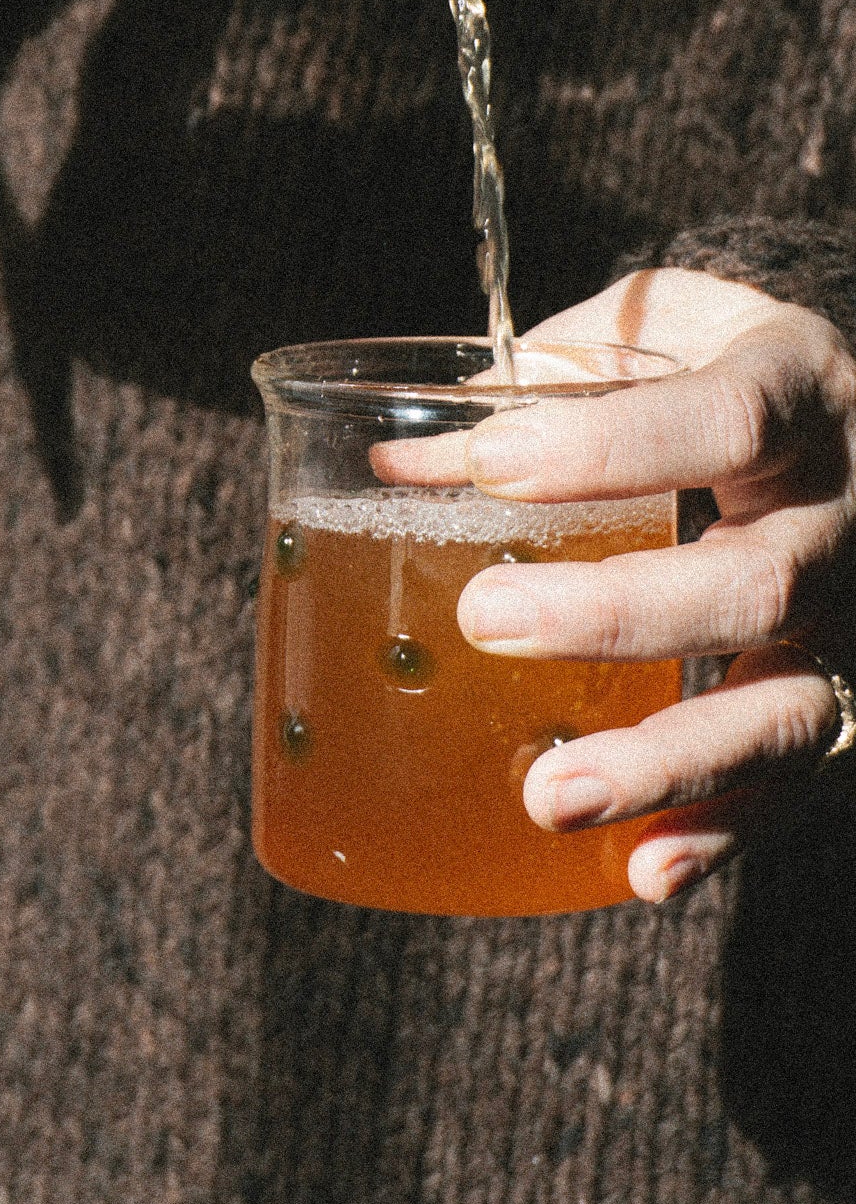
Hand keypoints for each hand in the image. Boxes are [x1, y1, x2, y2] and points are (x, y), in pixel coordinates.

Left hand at [375, 269, 855, 901]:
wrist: (843, 410)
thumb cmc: (714, 365)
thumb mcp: (648, 333)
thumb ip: (537, 385)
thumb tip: (394, 460)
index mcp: (794, 393)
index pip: (721, 421)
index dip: (609, 448)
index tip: (490, 464)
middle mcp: (839, 513)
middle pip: (754, 584)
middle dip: (616, 614)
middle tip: (485, 616)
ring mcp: (853, 618)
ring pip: (784, 708)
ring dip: (665, 762)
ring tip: (550, 794)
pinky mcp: (845, 698)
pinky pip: (794, 781)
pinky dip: (719, 833)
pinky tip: (641, 870)